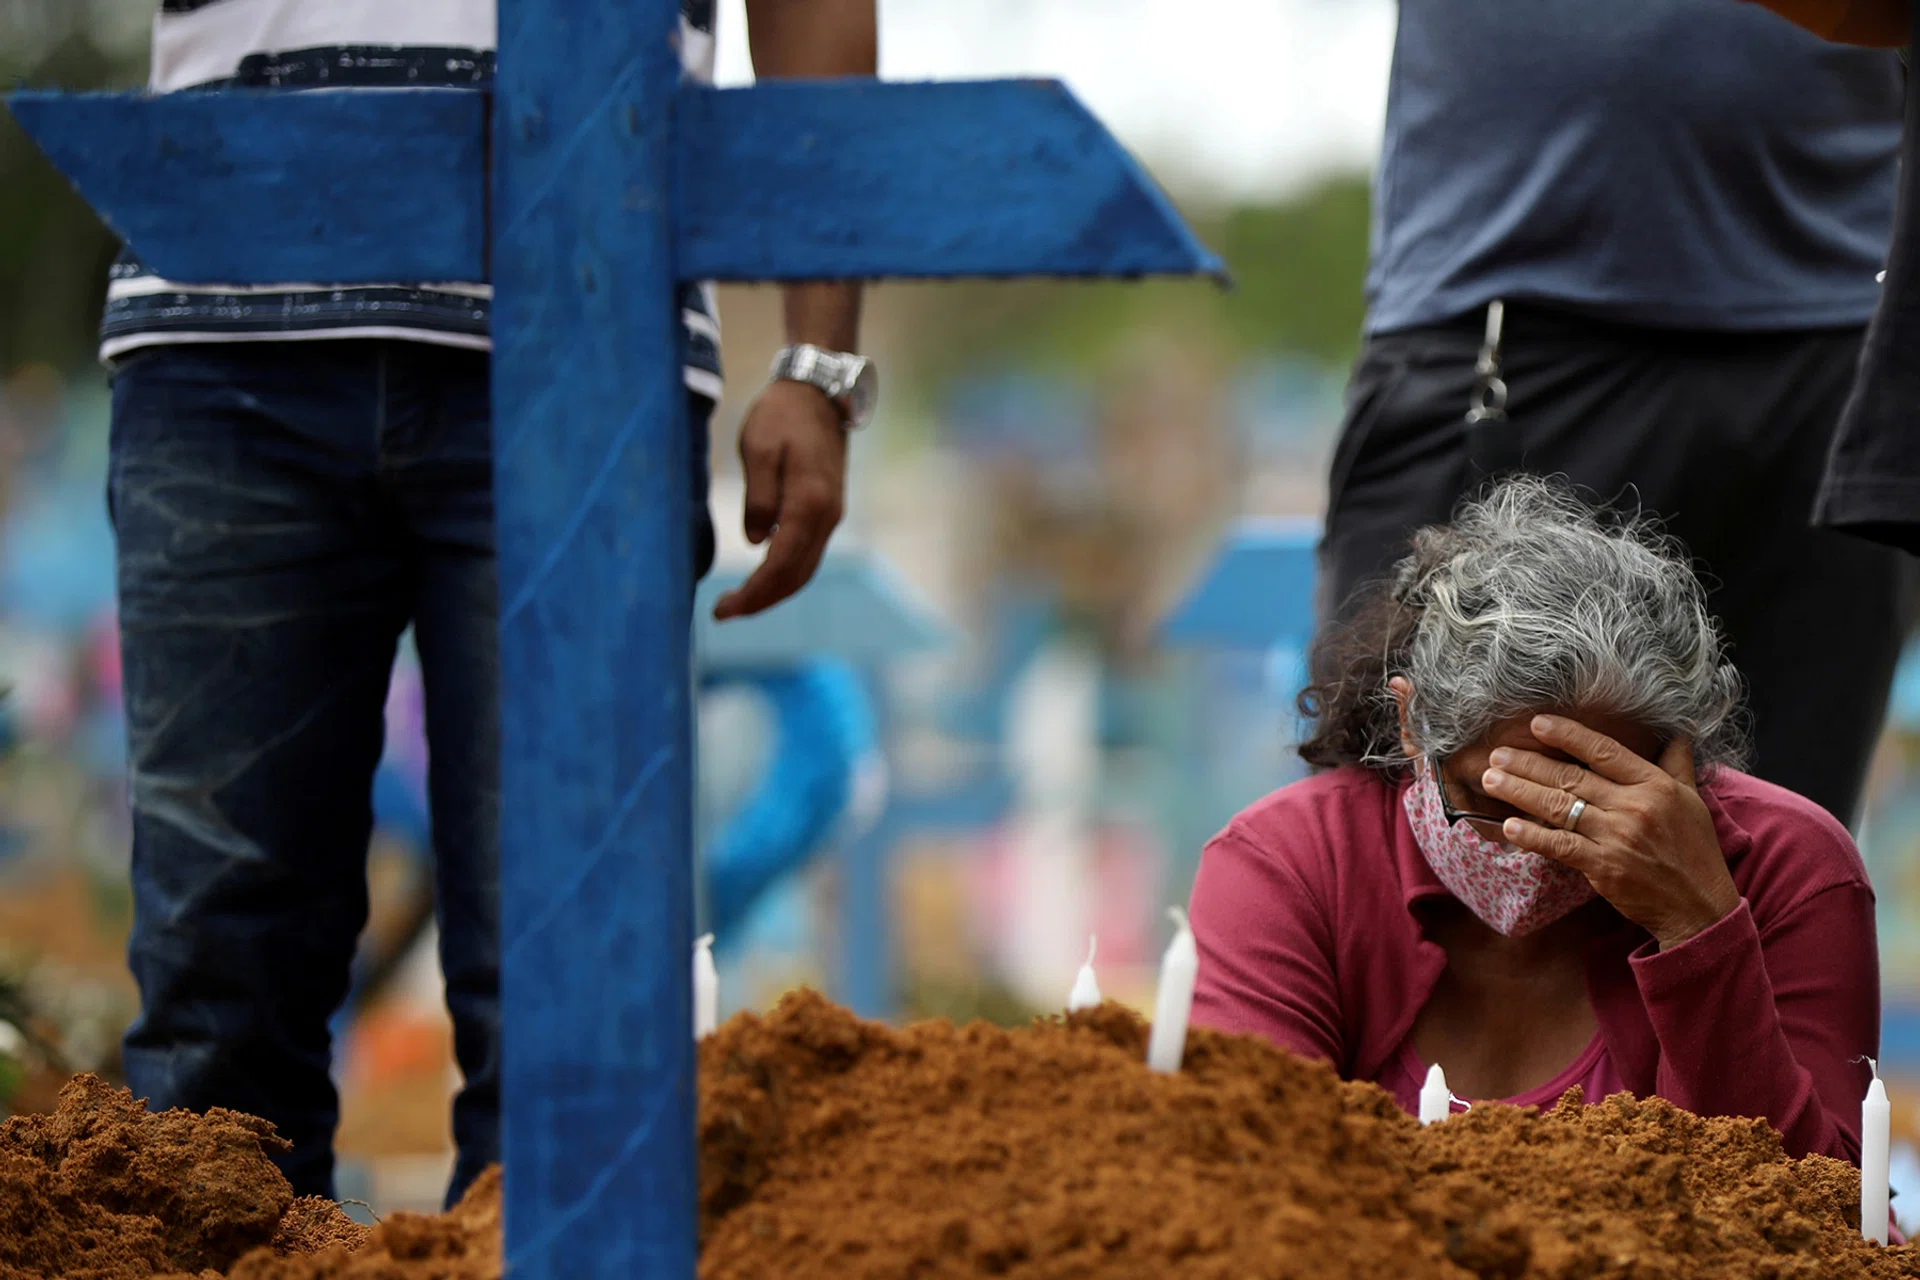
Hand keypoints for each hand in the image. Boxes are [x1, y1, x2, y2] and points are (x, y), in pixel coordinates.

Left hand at [713, 380, 847, 619]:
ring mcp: (831, 516)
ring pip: (805, 570)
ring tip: (739, 603)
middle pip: (797, 577)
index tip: (723, 610)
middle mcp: (827, 516)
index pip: (781, 564)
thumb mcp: (759, 449)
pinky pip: (807, 555)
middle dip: (761, 601)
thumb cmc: (781, 416)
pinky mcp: (827, 512)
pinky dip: (785, 575)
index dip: (753, 593)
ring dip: (773, 592)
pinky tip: (761, 579)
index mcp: (810, 502)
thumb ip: (758, 497)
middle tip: (723, 613)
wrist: (817, 393)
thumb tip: (755, 541)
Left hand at [1480, 716, 1739, 949]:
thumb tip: (1676, 734)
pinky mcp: (1604, 866)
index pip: (1604, 751)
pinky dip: (1532, 835)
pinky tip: (1508, 826)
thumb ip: (1677, 765)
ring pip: (1559, 807)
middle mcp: (1634, 806)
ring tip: (1491, 780)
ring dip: (1519, 792)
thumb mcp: (1692, 800)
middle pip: (1571, 777)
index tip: (1537, 723)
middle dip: (1528, 763)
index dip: (1568, 735)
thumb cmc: (1694, 851)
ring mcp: (1617, 836)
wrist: (1699, 905)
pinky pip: (1559, 845)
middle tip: (1496, 754)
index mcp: (1655, 785)